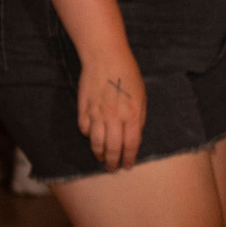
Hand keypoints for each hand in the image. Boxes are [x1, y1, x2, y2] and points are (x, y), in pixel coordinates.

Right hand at [77, 53, 146, 172]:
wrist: (105, 58)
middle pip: (113, 147)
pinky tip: (91, 137)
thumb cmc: (128, 75)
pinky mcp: (83, 108)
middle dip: (113, 161)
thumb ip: (138, 118)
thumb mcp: (141, 97)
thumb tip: (134, 136)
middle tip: (112, 168)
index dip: (129, 158)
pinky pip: (84, 128)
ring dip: (99, 153)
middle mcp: (114, 117)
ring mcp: (97, 113)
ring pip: (95, 142)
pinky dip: (87, 135)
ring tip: (101, 158)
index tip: (127, 165)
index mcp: (132, 115)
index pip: (131, 144)